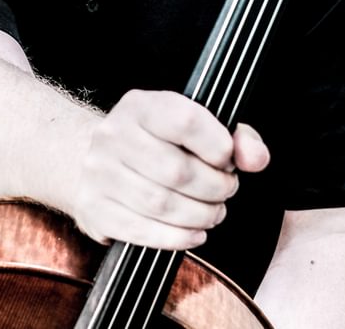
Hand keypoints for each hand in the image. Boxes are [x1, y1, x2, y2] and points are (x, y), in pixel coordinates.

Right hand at [71, 89, 269, 249]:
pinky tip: (193, 232)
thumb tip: (256, 158)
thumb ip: (234, 137)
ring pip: (162, 204)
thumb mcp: (192, 124)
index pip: (185, 121)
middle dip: (214, 188)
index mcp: (140, 106)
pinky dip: (177, 238)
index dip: (218, 146)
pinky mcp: (94, 208)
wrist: (88, 157)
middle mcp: (114, 135)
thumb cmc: (153, 141)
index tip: (228, 159)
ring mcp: (99, 172)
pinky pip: (142, 231)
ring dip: (200, 215)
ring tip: (212, 212)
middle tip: (226, 190)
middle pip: (177, 171)